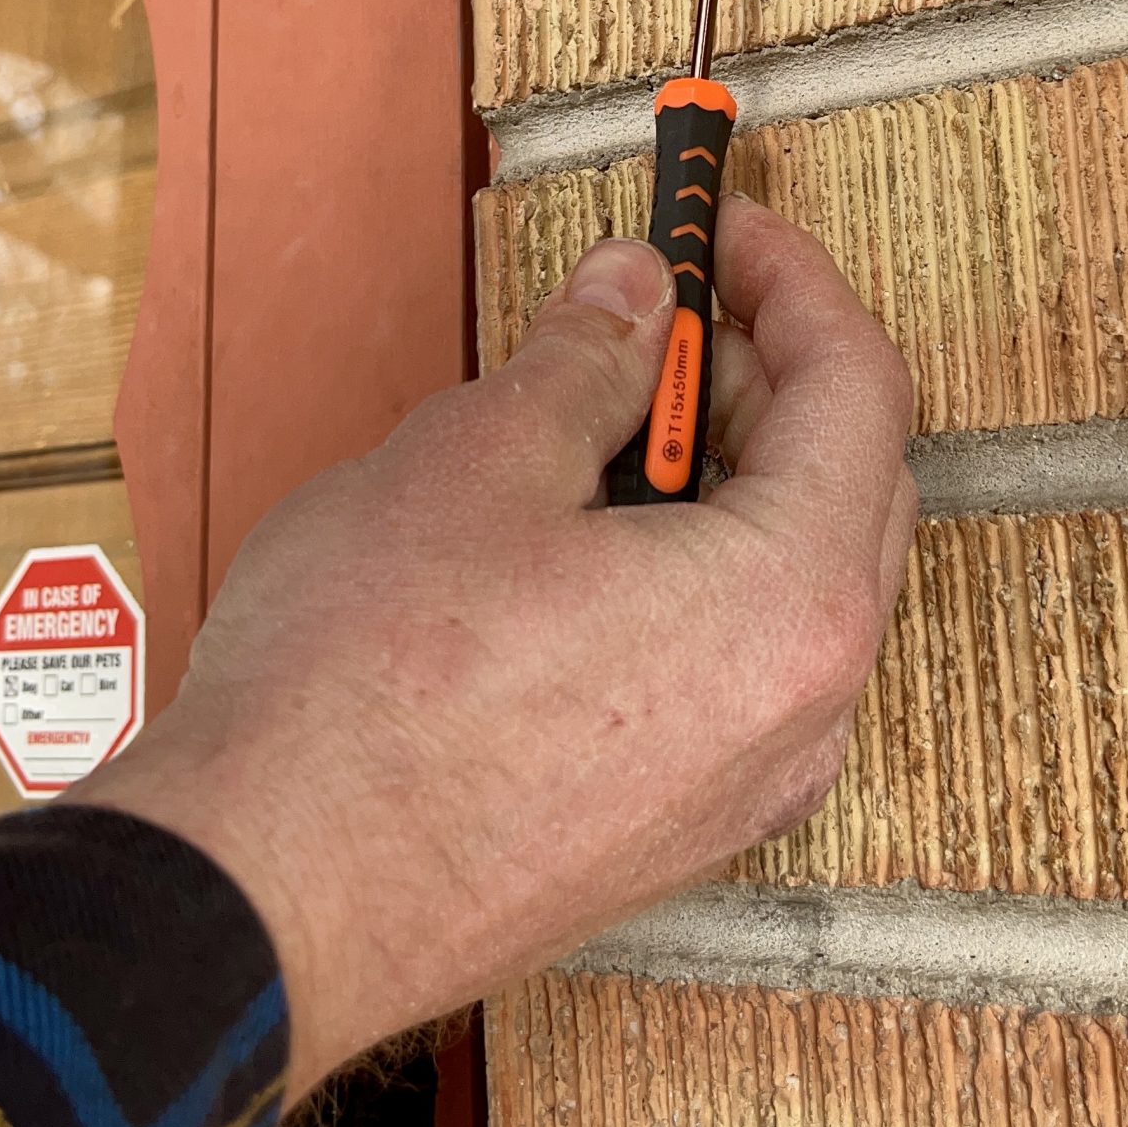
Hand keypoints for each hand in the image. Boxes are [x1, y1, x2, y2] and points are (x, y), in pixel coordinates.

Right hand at [77, 198, 915, 1090]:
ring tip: (593, 422)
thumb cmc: (362, 694)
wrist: (267, 896)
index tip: (726, 230)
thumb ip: (587, 361)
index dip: (794, 281)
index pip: (860, 389)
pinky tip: (579, 541)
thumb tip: (631, 298)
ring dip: (722, 478)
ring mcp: (746, 785)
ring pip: (789, 584)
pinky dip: (691, 574)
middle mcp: (803, 709)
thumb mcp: (478, 458)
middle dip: (762, 375)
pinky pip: (732, 666)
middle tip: (658, 313)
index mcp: (790, 601)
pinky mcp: (676, 831)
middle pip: (846, 486)